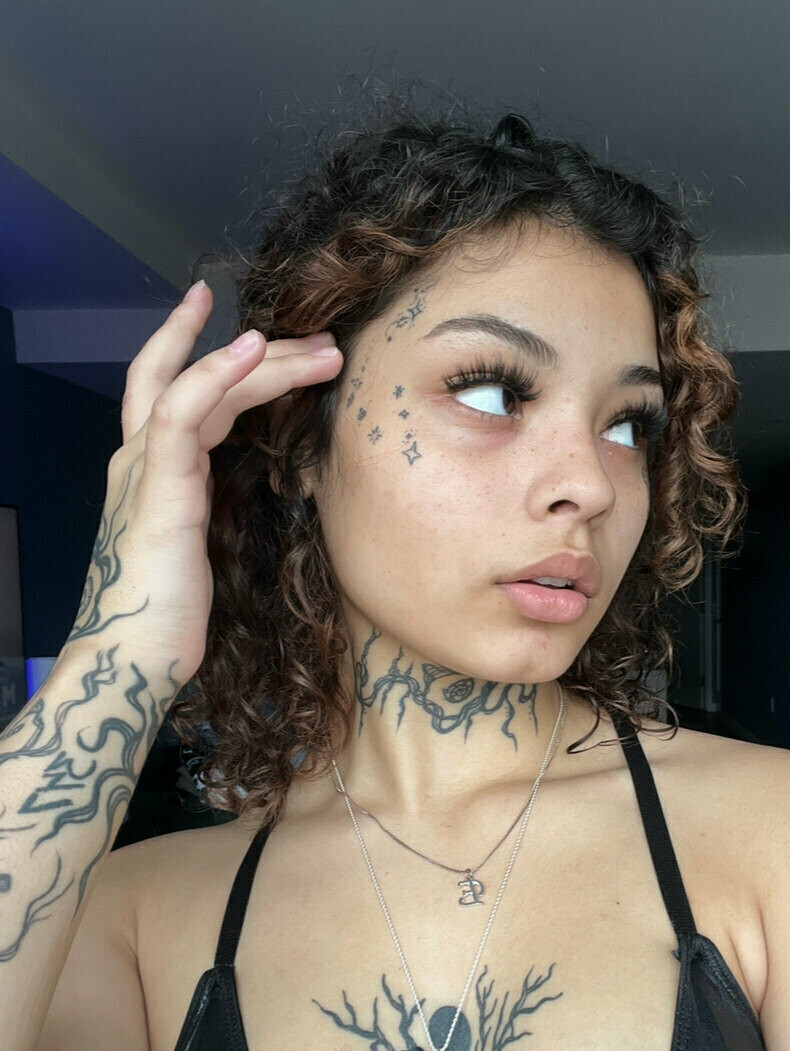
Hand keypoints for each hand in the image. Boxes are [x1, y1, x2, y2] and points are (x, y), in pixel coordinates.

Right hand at [66, 281, 342, 685]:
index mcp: (151, 472)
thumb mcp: (199, 549)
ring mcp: (144, 466)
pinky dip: (217, 373)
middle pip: (189, 374)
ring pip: (200, 384)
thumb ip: (211, 511)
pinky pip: (182, 409)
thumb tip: (251, 498)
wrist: (133, 657)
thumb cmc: (165, 616)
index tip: (250, 324)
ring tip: (324, 351)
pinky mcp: (158, 486)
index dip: (201, 348)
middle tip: (320, 339)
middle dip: (257, 350)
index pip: (172, 388)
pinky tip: (256, 351)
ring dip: (266, 361)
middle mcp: (140, 458)